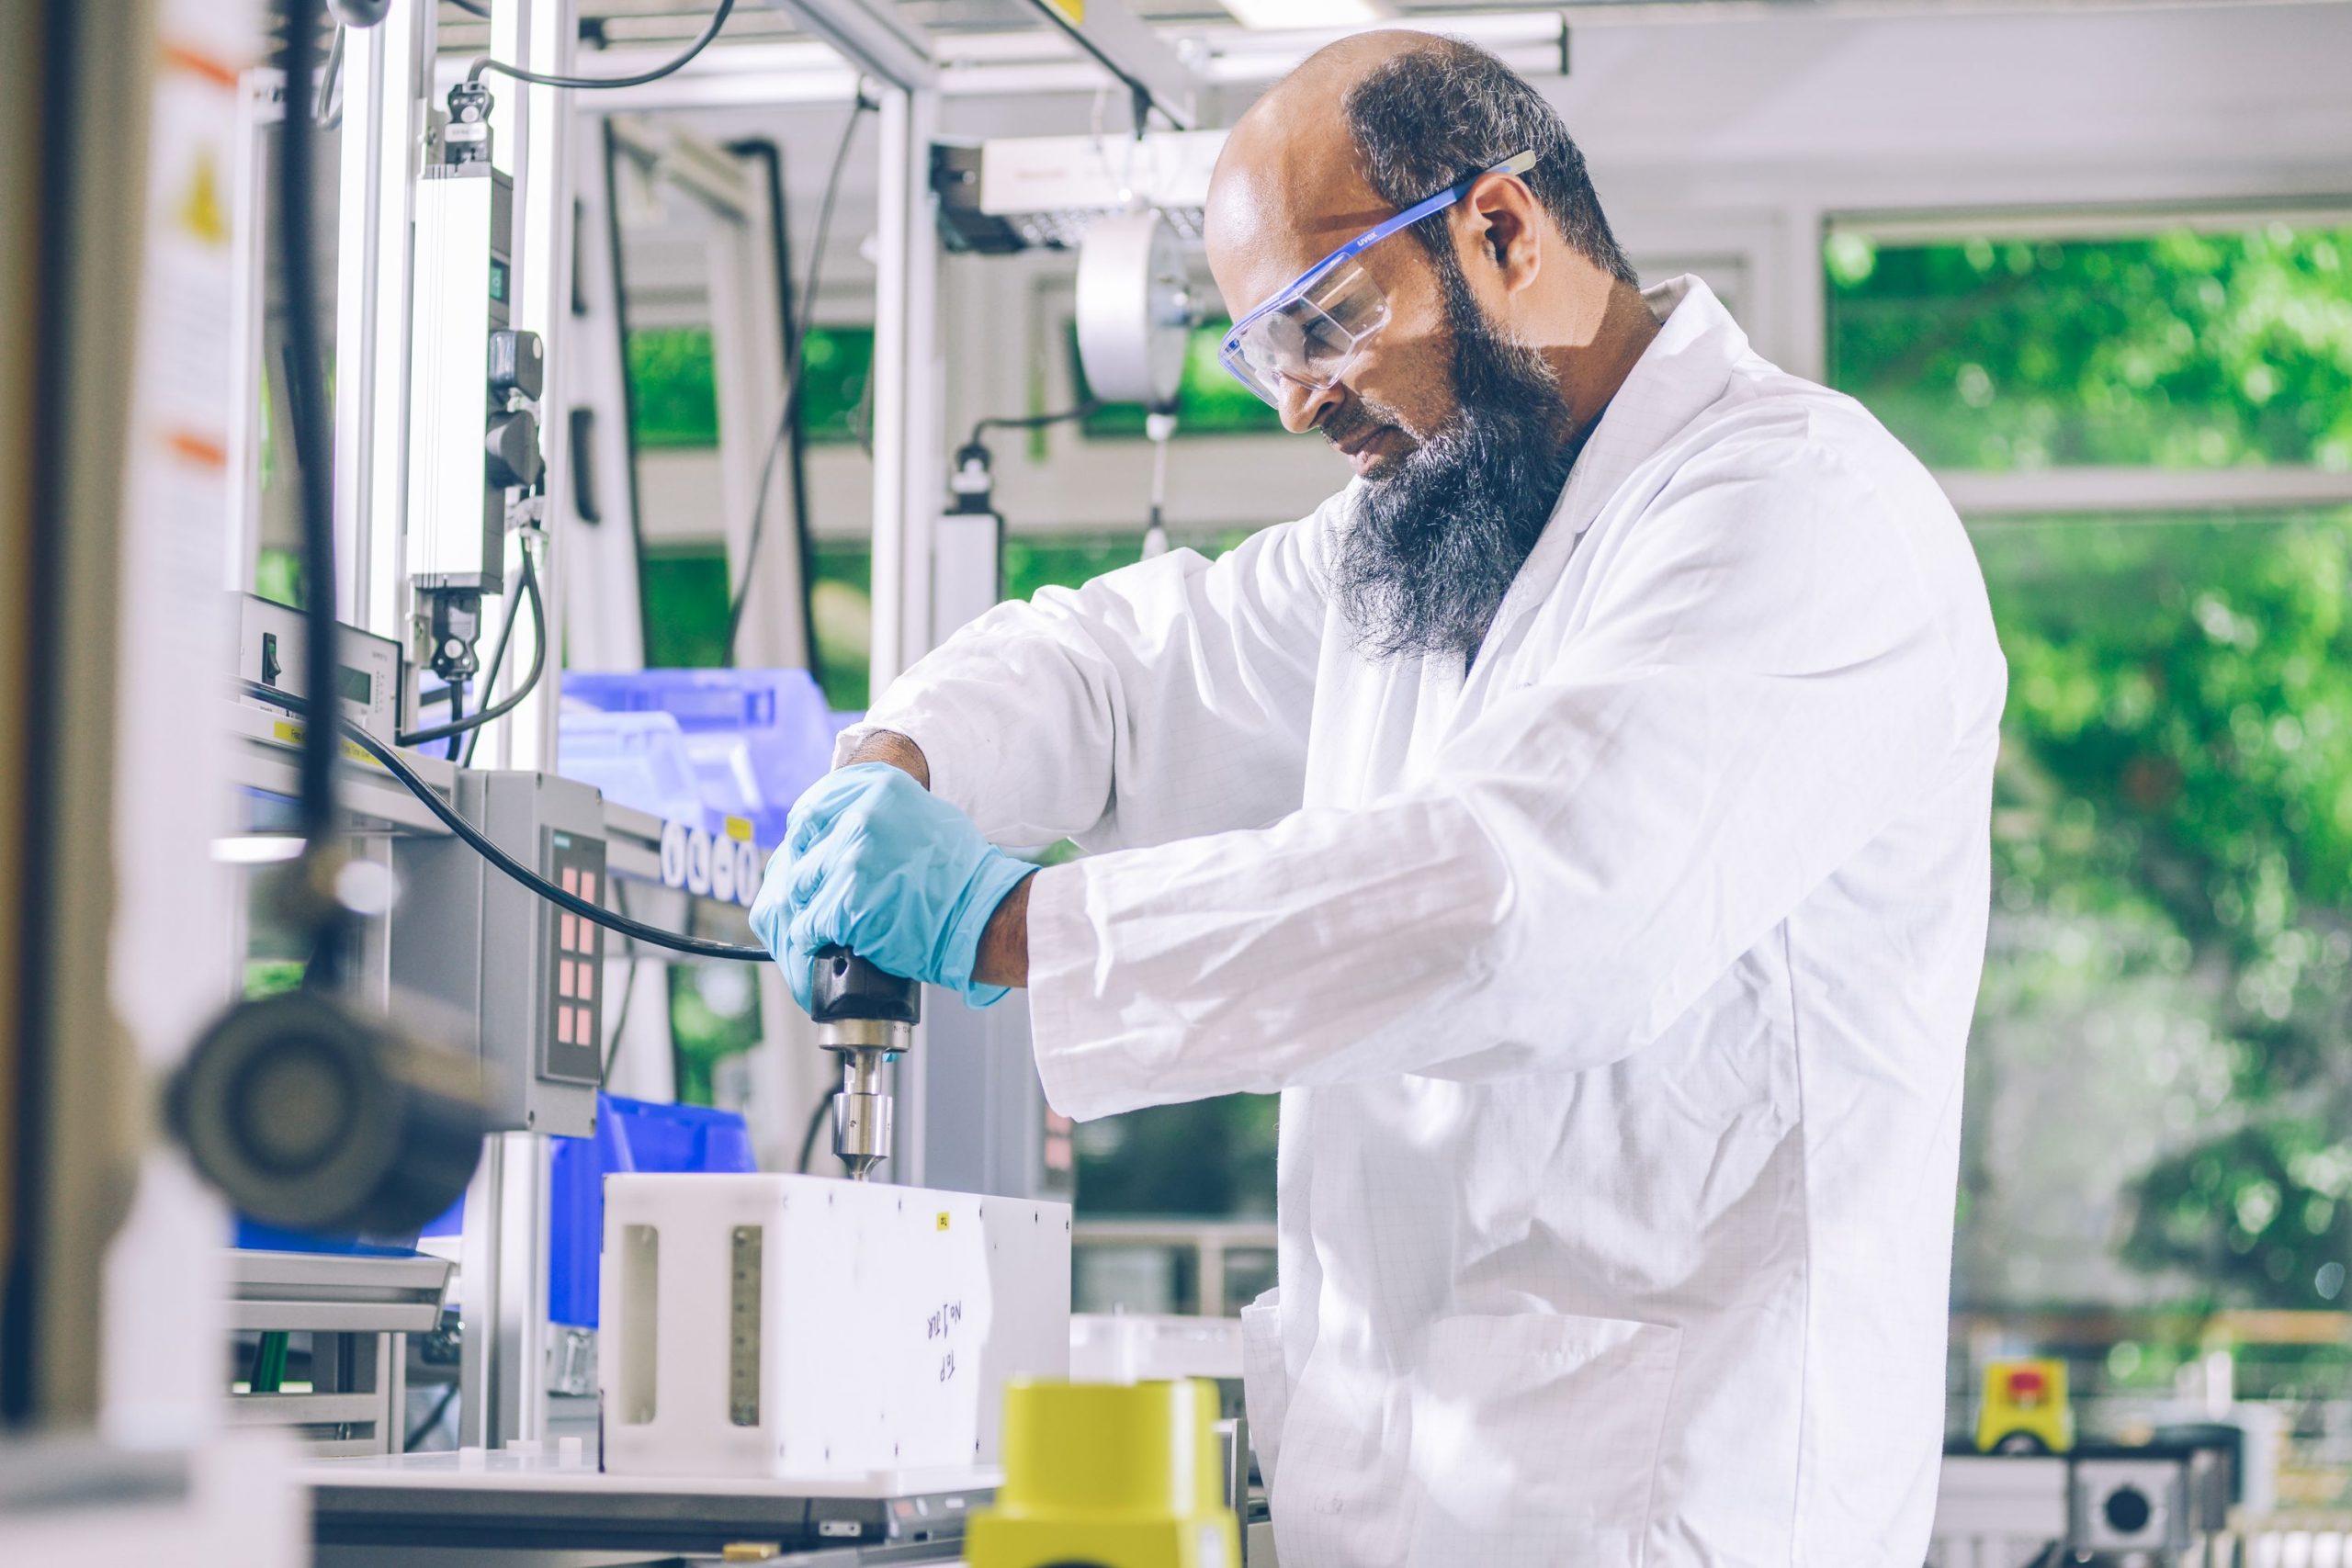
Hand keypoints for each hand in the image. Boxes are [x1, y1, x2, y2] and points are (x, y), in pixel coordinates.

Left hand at [749, 763, 1034, 1011]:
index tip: (807, 855)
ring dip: (810, 907)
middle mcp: (860, 818)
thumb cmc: (958, 870)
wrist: (982, 913)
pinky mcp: (847, 906)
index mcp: (877, 788)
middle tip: (822, 893)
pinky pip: (809, 923)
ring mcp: (851, 862)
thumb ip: (876, 812)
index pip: (810, 812)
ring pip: (800, 888)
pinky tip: (832, 938)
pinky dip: (815, 935)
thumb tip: (837, 826)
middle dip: (808, 877)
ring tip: (831, 917)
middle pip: (801, 852)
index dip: (805, 840)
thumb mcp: (921, 815)